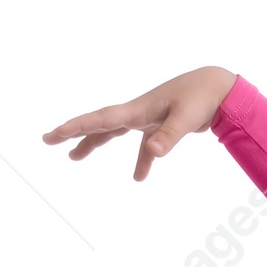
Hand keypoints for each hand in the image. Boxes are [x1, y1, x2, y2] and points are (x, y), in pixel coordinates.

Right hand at [42, 65, 237, 181]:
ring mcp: (147, 118)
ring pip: (114, 133)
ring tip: (74, 158)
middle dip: (73, 132)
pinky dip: (141, 161)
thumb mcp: (185, 118)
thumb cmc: (202, 98)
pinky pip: (143, 145)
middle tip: (48, 140)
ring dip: (94, 144)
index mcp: (137, 110)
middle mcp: (137, 112)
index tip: (52, 135)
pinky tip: (138, 178)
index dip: (75, 128)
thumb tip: (152, 153)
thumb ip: (168, 136)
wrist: (219, 88)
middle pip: (98, 124)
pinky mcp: (160, 124)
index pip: (100, 120)